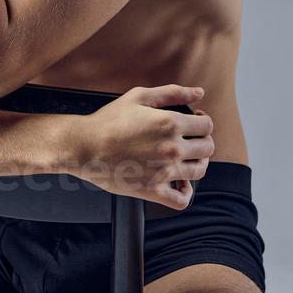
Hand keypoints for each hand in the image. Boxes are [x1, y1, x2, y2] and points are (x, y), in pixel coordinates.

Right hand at [75, 84, 213, 210]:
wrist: (84, 146)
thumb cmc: (109, 120)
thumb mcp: (139, 96)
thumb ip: (172, 92)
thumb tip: (199, 93)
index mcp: (171, 123)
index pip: (206, 126)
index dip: (203, 122)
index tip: (194, 123)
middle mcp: (172, 148)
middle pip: (207, 148)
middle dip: (203, 141)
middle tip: (190, 139)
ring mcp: (164, 172)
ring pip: (199, 171)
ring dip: (198, 163)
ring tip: (187, 158)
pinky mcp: (153, 190)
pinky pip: (181, 200)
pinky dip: (186, 193)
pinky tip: (179, 183)